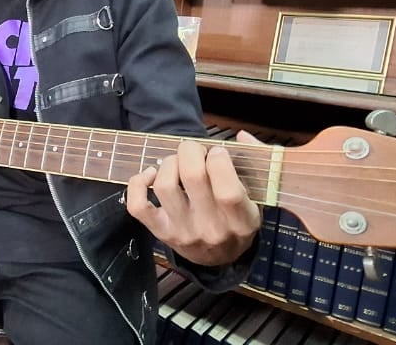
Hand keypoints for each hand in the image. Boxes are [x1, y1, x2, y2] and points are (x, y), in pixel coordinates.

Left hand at [126, 133, 260, 266]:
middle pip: (193, 178)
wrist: (219, 260)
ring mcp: (182, 232)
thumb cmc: (238, 221)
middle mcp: (210, 229)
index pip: (227, 191)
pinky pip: (137, 206)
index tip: (218, 152)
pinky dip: (138, 183)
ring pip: (165, 185)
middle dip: (192, 151)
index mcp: (240, 222)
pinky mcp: (160, 232)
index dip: (220, 161)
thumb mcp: (257, 200)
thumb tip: (241, 135)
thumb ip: (254, 165)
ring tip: (179, 163)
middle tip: (196, 151)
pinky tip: (152, 174)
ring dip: (170, 163)